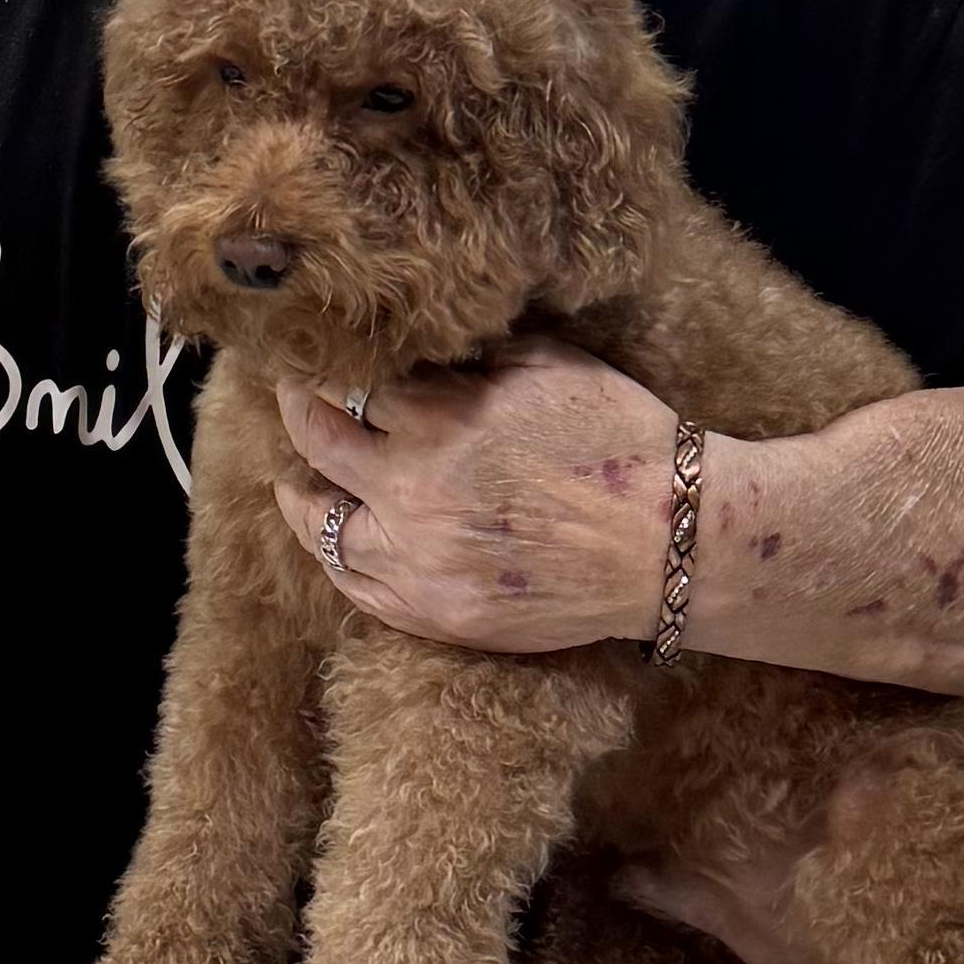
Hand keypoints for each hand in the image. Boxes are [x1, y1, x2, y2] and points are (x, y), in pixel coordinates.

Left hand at [277, 354, 675, 654]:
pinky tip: (336, 541)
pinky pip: (358, 590)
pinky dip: (336, 560)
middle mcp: (411, 491)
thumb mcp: (549, 366)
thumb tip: (428, 349)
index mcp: (437, 420)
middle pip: (318, 444)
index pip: (349, 386)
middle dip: (298, 410)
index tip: (321, 357)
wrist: (670, 541)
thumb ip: (476, 359)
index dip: (330, 368)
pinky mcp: (439, 615)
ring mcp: (419, 562)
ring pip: (322, 528)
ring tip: (296, 482)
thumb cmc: (621, 441)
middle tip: (293, 396)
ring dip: (301, 496)